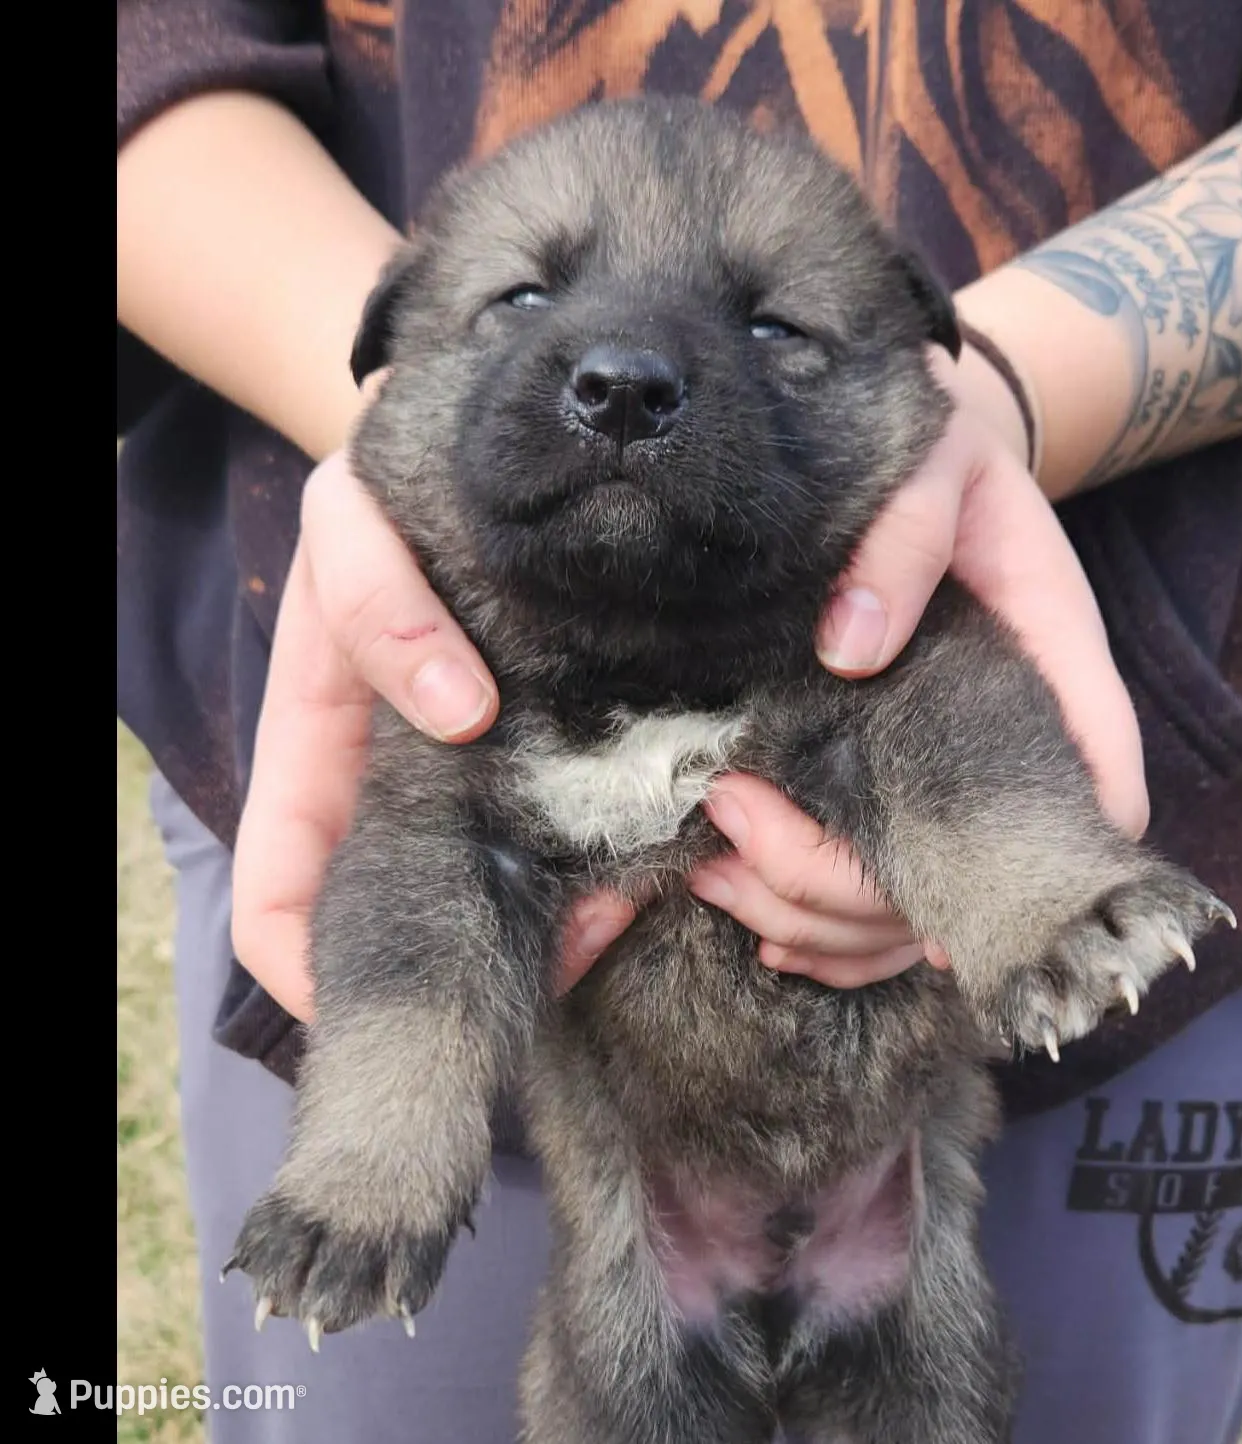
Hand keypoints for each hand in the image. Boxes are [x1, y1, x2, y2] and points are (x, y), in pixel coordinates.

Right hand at [229, 448, 632, 1020]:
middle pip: (413, 925)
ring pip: (502, 896)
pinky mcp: (539, 766)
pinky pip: (564, 838)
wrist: (468, 469)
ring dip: (564, 916)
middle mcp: (387, 797)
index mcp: (312, 766)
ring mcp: (464, 791)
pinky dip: (604, 854)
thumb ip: (374, 607)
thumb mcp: (348, 529)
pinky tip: (655, 839)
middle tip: (583, 928)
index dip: (319, 974)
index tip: (421, 980)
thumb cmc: (378, 502)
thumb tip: (460, 714)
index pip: (281, 911)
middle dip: (486, 951)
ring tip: (631, 888)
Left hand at [683, 349, 1148, 986]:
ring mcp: (948, 777)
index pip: (1095, 785)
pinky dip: (821, 934)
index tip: (926, 879)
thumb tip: (850, 650)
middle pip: (969, 880)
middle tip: (733, 826)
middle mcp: (1008, 742)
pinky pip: (875, 904)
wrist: (912, 457)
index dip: (1038, 860)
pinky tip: (757, 919)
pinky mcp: (893, 788)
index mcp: (1051, 666)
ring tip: (717, 877)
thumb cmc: (937, 457)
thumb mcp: (933, 467)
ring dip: (817, 924)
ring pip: (913, 914)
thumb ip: (906, 540)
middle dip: (847, 889)